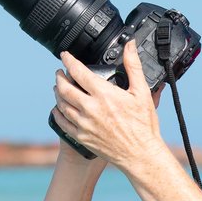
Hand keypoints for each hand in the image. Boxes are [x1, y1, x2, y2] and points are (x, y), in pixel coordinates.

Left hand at [51, 41, 167, 167]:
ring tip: (58, 87)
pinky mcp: (82, 137)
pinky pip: (63, 122)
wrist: (140, 154)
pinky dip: (58, 112)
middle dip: (60, 77)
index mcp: (104, 94)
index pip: (78, 72)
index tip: (65, 55)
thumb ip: (133, 66)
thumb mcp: (142, 92)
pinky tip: (58, 108)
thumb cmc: (144, 125)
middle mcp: (90, 108)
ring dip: (57, 93)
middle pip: (64, 88)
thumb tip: (130, 46)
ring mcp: (84, 124)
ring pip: (61, 104)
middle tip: (60, 72)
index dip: (69, 60)